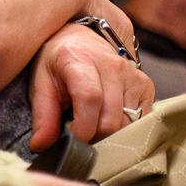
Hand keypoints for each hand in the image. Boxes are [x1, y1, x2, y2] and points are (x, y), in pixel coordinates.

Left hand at [28, 23, 155, 149]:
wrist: (81, 40)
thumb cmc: (59, 64)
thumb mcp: (42, 85)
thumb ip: (43, 116)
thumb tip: (40, 146)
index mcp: (80, 59)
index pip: (90, 98)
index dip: (83, 127)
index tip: (74, 139)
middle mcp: (111, 64)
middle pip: (111, 118)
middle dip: (96, 137)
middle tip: (83, 136)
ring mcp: (132, 73)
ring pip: (128, 122)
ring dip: (112, 134)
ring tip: (95, 126)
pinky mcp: (145, 83)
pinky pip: (142, 118)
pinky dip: (127, 127)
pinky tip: (111, 118)